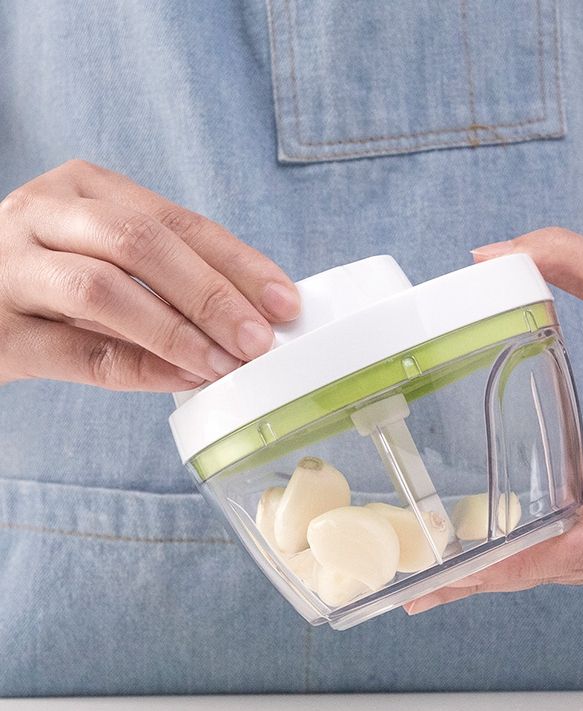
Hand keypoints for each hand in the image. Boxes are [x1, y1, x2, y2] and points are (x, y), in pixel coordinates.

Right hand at [0, 160, 299, 390]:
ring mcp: (13, 267)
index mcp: (86, 189)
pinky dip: (139, 365)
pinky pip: (79, 351)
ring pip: (104, 290)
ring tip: (226, 363)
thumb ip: (164, 274)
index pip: (179, 221)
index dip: (238, 263)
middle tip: (260, 339)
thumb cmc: (48, 278)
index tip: (284, 301)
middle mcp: (46, 214)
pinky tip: (181, 378)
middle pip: (144, 244)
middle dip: (213, 294)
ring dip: (177, 330)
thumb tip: (251, 314)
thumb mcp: (104, 254)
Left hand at [407, 228, 582, 613]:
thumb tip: (487, 256)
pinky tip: (483, 558)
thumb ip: (572, 258)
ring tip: (435, 584)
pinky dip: (533, 557)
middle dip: (496, 580)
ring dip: (508, 575)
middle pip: (574, 568)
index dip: (525, 562)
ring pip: (575, 569)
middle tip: (420, 592)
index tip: (464, 574)